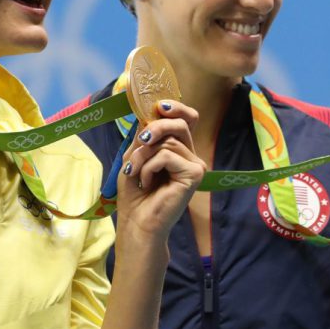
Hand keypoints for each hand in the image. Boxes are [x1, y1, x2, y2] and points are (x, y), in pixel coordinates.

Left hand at [116, 100, 205, 240]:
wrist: (137, 222)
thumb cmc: (134, 192)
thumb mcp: (134, 155)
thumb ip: (144, 133)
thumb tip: (149, 109)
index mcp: (179, 149)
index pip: (186, 119)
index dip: (176, 107)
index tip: (159, 106)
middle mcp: (190, 156)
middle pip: (179, 124)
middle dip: (154, 128)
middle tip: (140, 142)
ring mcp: (195, 165)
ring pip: (168, 141)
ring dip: (143, 155)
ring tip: (136, 173)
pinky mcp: (195, 174)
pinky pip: (167, 155)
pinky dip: (149, 167)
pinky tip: (146, 183)